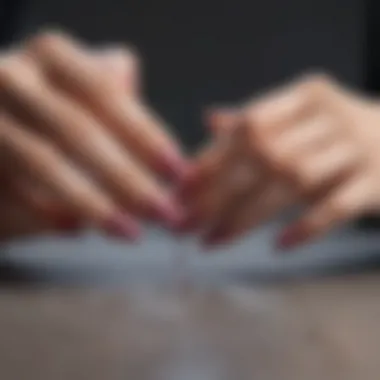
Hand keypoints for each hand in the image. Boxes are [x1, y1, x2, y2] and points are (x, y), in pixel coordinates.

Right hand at [0, 31, 186, 241]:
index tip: (179, 173)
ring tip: (130, 233)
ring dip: (93, 203)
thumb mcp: (84, 93)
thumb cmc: (52, 110)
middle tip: (165, 214)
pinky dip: (44, 214)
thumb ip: (118, 103)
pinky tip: (76, 230)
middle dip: (127, 179)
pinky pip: (11, 190)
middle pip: (77, 130)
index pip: (105, 94)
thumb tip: (160, 143)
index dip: (145, 136)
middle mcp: (14, 76)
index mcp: (52, 55)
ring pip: (43, 162)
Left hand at [179, 74, 379, 249]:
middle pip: (265, 156)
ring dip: (247, 215)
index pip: (249, 126)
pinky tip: (278, 245)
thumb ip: (256, 121)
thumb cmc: (334, 134)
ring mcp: (357, 150)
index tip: (182, 189)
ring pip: (293, 182)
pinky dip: (307, 227)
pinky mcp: (378, 183)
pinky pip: (338, 206)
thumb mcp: (299, 119)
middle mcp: (330, 118)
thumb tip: (209, 120)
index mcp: (305, 97)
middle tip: (186, 223)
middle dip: (219, 193)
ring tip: (213, 240)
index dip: (213, 158)